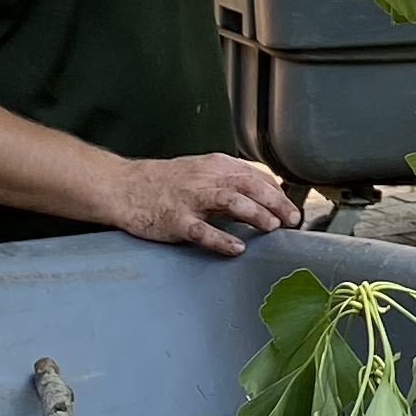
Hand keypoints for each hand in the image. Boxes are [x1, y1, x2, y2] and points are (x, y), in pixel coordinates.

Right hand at [104, 153, 299, 255]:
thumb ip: (230, 179)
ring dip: (256, 214)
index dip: (277, 193)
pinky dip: (222, 240)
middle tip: (292, 220)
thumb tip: (266, 193)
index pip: (256, 176)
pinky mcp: (176, 220)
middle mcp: (206, 179)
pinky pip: (202, 231)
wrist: (124, 187)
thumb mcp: (201, 170)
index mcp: (215, 166)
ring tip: (272, 227)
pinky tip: (238, 248)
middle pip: (250, 187)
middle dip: (276, 203)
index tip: (291, 209)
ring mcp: (190, 200)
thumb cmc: (166, 182)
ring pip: (231, 202)